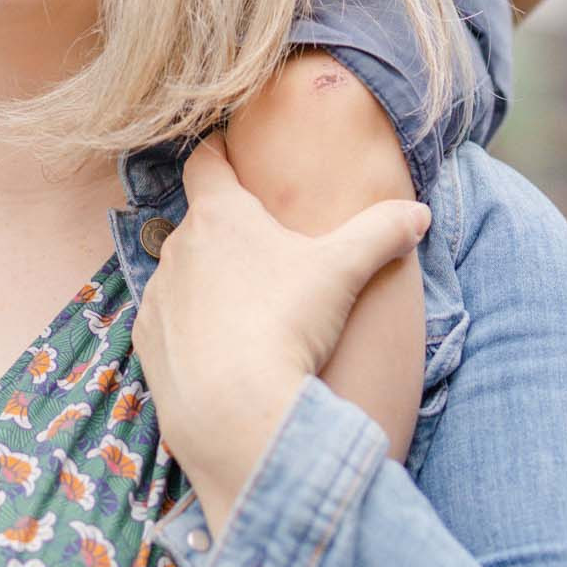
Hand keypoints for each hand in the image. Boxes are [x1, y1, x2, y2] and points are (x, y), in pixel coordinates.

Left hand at [132, 133, 428, 531]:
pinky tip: (221, 351)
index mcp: (219, 215)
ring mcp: (158, 296)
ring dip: (207, 282)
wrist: (235, 412)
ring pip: (183, 274)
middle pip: (200, 223)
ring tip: (248, 310)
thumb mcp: (344, 271)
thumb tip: (420, 213)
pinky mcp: (146, 342)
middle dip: (228, 232)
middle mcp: (178, 247)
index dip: (218, 154)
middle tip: (265, 251)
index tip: (230, 155)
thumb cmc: (286, 324)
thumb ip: (381, 233)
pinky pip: (168, 323)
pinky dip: (190, 329)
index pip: (205, 162)